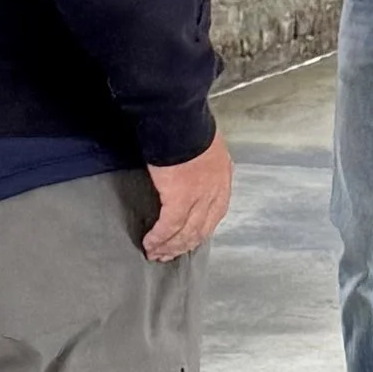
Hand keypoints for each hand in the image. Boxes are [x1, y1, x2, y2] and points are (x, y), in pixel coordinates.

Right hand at [144, 130, 231, 261]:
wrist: (179, 117)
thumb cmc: (187, 125)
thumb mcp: (203, 146)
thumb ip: (201, 164)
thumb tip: (190, 172)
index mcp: (223, 176)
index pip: (216, 213)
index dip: (201, 230)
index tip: (189, 240)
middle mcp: (216, 189)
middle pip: (202, 227)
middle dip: (184, 244)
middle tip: (169, 254)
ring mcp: (200, 195)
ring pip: (187, 232)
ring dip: (170, 246)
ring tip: (156, 254)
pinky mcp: (181, 198)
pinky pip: (169, 226)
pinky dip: (159, 238)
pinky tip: (150, 244)